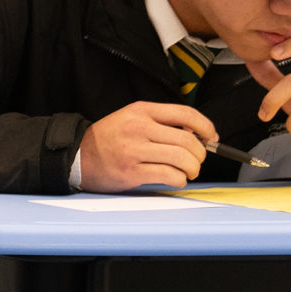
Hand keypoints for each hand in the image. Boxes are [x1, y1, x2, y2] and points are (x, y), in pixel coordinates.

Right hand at [76, 101, 219, 190]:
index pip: (185, 114)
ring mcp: (135, 151)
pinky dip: (180, 180)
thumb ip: (160, 122)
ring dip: (192, 168)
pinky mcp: (132, 172)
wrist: (78, 156)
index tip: (211, 137)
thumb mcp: (132, 118)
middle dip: (200, 154)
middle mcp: (138, 128)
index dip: (206, 126)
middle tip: (197, 160)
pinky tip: (175, 179)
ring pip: (181, 159)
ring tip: (188, 171)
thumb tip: (196, 133)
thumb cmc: (108, 139)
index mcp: (141, 111)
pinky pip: (169, 176)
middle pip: (187, 140)